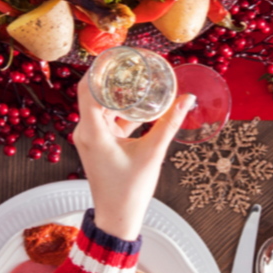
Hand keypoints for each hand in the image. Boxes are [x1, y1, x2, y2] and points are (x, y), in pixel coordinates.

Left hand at [72, 74, 193, 240]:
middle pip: (95, 94)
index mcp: (92, 132)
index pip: (87, 89)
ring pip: (103, 107)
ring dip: (120, 95)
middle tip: (133, 63)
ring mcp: (91, 138)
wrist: (117, 218)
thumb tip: (186, 100)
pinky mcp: (99, 144)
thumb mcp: (152, 153)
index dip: (99, 68)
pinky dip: (122, 111)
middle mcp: (86, 132)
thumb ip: (169, 124)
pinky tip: (141, 105)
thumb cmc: (129, 191)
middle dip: (114, 78)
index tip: (115, 54)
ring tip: (139, 79)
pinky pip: (108, 120)